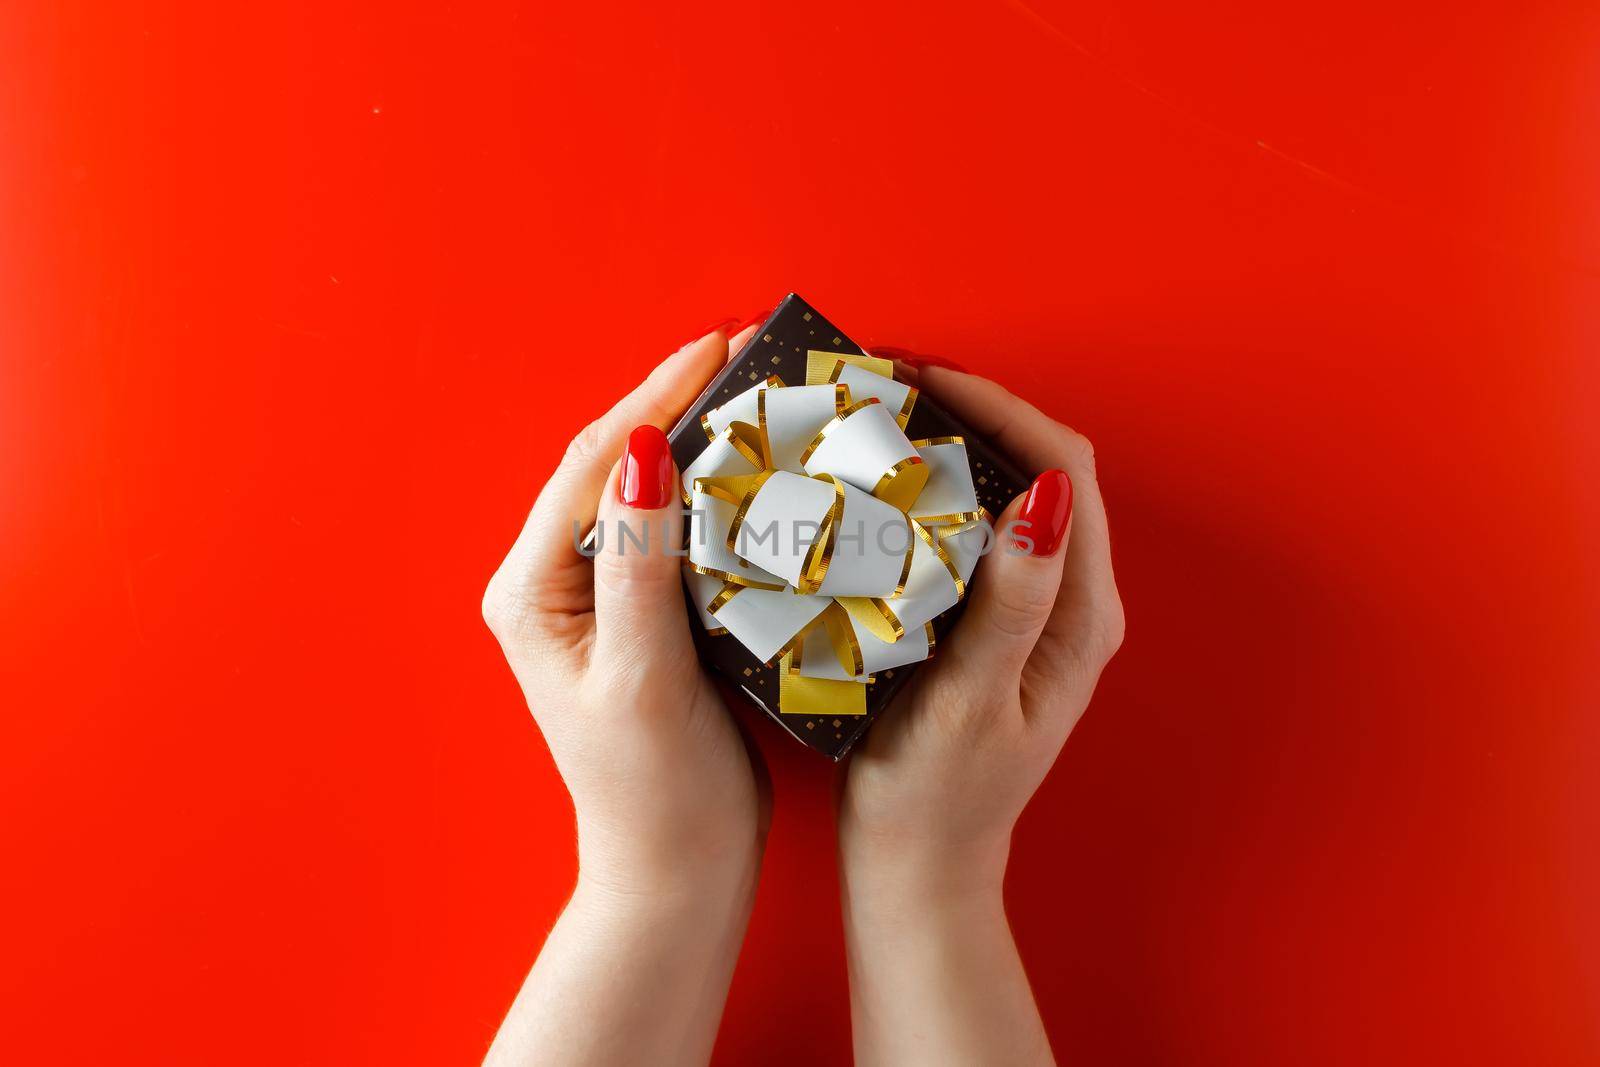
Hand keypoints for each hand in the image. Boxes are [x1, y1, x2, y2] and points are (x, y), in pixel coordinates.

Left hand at [481, 325, 767, 1066]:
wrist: (676, 867)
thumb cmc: (653, 788)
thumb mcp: (643, 674)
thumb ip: (637, 564)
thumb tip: (640, 452)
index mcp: (534, 589)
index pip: (593, 464)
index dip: (654, 396)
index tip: (717, 347)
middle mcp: (554, 582)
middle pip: (612, 464)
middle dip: (673, 402)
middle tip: (744, 352)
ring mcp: (597, 598)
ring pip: (644, 490)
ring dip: (693, 438)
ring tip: (753, 392)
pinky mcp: (641, 615)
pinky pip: (672, 530)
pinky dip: (712, 491)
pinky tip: (755, 469)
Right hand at [837, 363, 1123, 1065]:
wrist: (920, 865)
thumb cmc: (936, 798)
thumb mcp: (971, 704)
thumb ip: (1011, 604)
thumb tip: (1043, 496)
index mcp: (1081, 615)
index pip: (1062, 469)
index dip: (999, 408)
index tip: (921, 378)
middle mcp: (1073, 602)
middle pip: (1042, 465)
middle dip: (973, 409)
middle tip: (888, 382)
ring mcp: (1039, 610)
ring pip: (1010, 489)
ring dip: (955, 443)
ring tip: (881, 415)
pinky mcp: (1001, 621)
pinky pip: (980, 526)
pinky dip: (937, 488)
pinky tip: (883, 483)